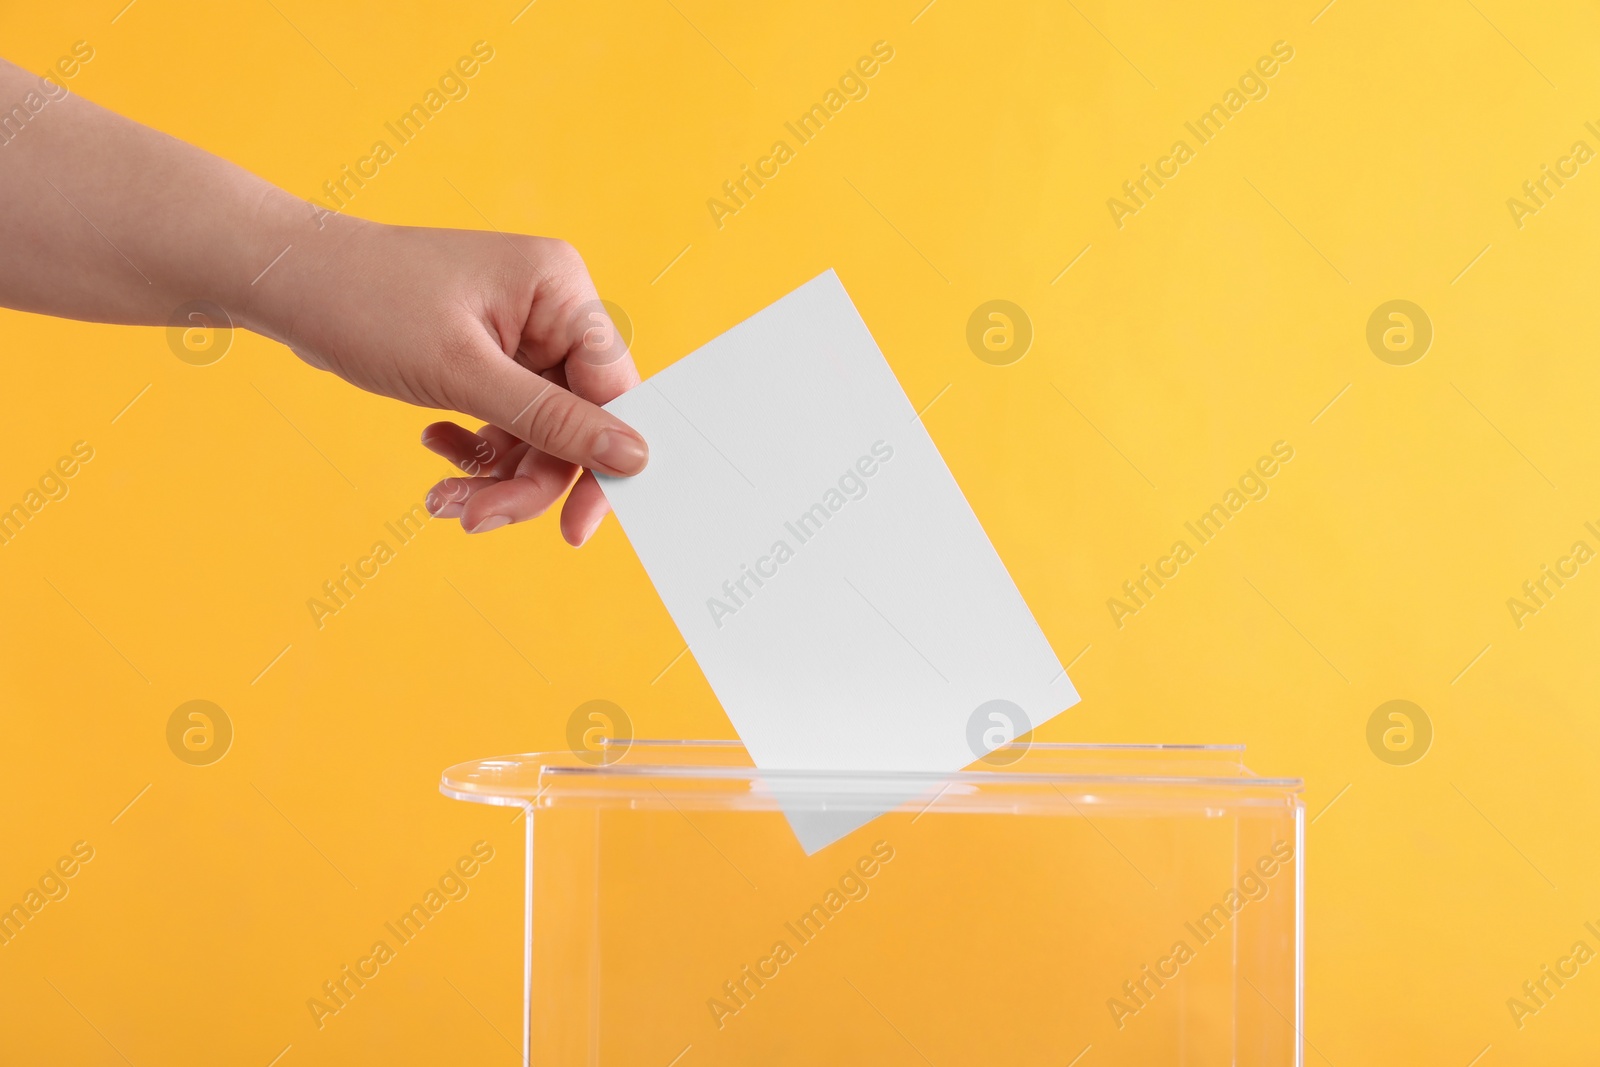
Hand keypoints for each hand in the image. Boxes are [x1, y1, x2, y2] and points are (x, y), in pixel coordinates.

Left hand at [248, 217, 646, 544]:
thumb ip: (553, 420)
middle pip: (572, 422)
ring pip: (536, 433)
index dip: (600, 462)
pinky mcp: (487, 356)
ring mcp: (518, 334)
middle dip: (526, 479)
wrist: (285, 281)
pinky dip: (475, 450)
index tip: (577, 528)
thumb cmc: (366, 303)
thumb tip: (634, 456)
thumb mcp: (464, 373)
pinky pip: (504, 422)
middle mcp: (548, 309)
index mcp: (560, 290)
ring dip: (495, 476)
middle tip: (476, 520)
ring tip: (443, 501)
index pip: (612, 390)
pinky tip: (435, 449)